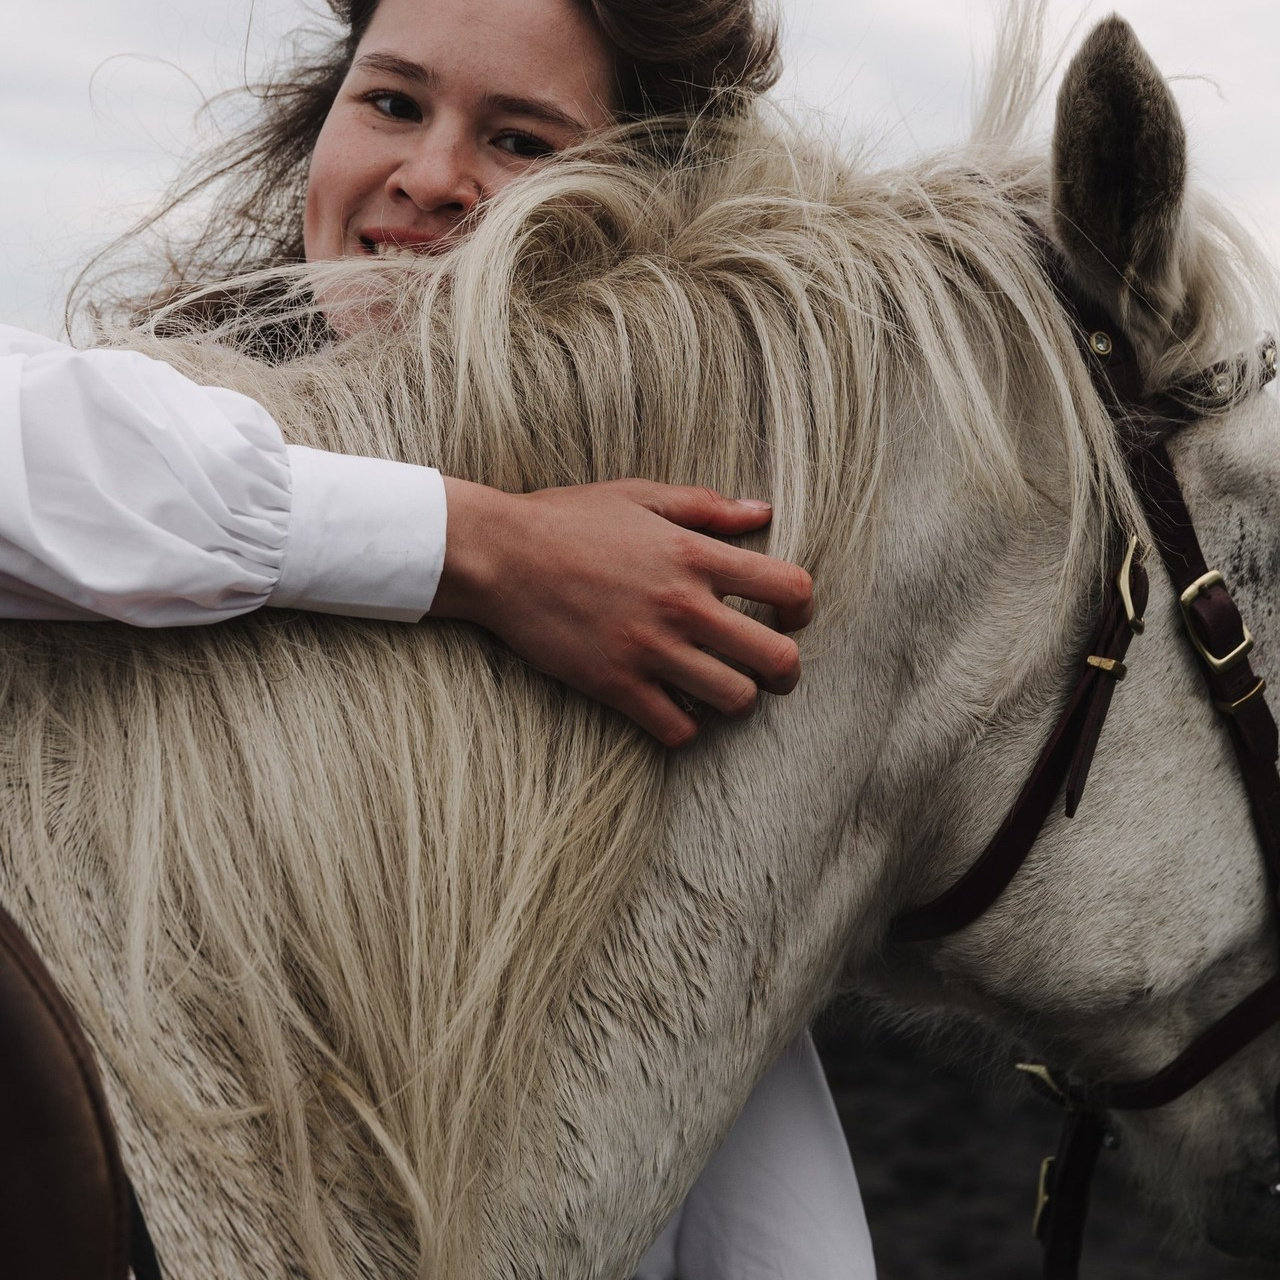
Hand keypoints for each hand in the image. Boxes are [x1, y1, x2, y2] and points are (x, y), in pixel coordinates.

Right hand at [428, 478, 813, 745]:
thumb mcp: (640, 496)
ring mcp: (650, 650)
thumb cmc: (567, 520)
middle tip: (771, 669)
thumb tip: (763, 513)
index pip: (789, 589)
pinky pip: (677, 729)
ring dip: (738, 698)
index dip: (802, 608)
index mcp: (694, 555)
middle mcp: (682, 606)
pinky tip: (676, 707)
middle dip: (786, 670)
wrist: (499, 556)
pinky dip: (686, 726)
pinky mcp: (615, 685)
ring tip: (721, 687)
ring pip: (735, 700)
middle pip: (776, 659)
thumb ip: (706, 507)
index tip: (788, 615)